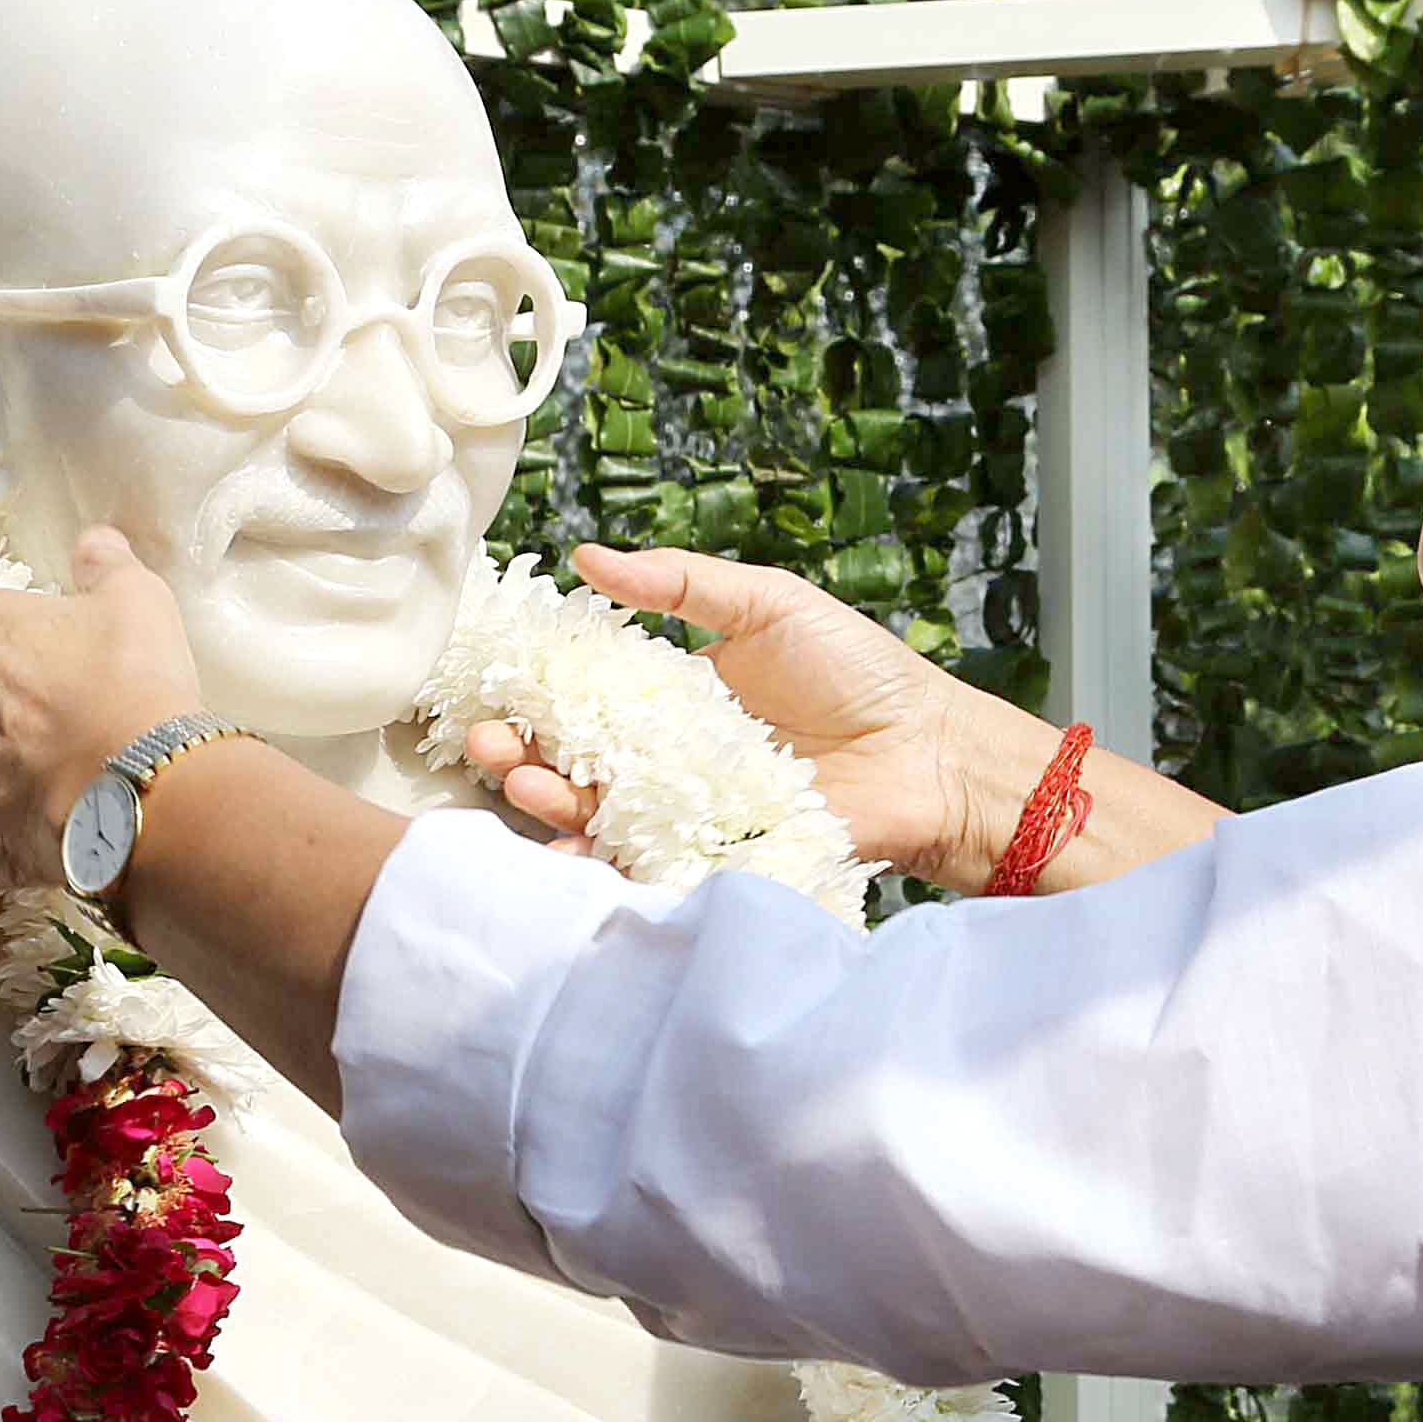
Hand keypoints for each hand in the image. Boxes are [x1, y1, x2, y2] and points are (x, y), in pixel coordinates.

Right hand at [469, 544, 1048, 888]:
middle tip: (489, 746)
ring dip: (554, 806)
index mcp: (675, 697)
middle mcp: (671, 760)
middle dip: (521, 757)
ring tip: (530, 789)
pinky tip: (573, 855)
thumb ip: (682, 583)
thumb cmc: (861, 673)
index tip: (491, 691)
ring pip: (602, 817)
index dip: (533, 697)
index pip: (584, 699)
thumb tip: (587, 555)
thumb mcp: (769, 605)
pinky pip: (652, 867)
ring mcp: (691, 814)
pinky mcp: (719, 860)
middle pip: (576, 763)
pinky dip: (608, 866)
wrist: (933, 754)